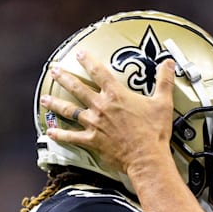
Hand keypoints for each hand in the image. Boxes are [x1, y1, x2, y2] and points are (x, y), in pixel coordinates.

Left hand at [40, 51, 176, 177]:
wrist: (147, 157)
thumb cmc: (154, 132)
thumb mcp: (162, 102)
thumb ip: (164, 81)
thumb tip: (169, 64)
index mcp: (116, 95)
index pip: (99, 72)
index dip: (87, 61)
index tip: (79, 54)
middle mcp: (101, 107)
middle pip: (78, 88)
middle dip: (64, 78)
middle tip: (55, 71)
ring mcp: (94, 124)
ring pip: (70, 110)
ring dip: (55, 103)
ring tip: (44, 98)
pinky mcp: (92, 140)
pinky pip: (72, 137)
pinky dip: (60, 135)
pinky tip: (50, 132)